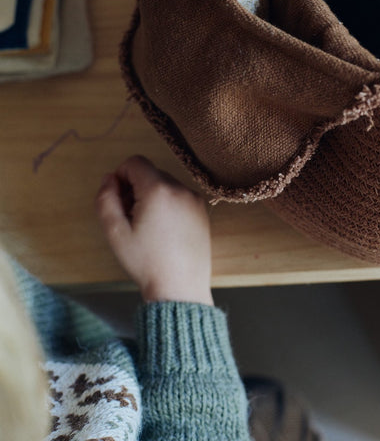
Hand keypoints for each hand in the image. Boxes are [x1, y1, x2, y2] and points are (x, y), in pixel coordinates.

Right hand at [95, 155, 213, 304]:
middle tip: (131, 220)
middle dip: (136, 189)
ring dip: (152, 198)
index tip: (120, 201)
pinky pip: (179, 196)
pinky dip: (168, 206)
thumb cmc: (145, 262)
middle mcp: (180, 188)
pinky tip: (164, 232)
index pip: (135, 162)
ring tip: (149, 229)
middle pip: (150, 173)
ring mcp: (194, 198)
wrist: (180, 288)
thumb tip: (109, 178)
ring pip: (165, 184)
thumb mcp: (115, 232)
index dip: (121, 177)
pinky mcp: (202, 210)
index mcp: (158, 189)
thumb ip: (105, 199)